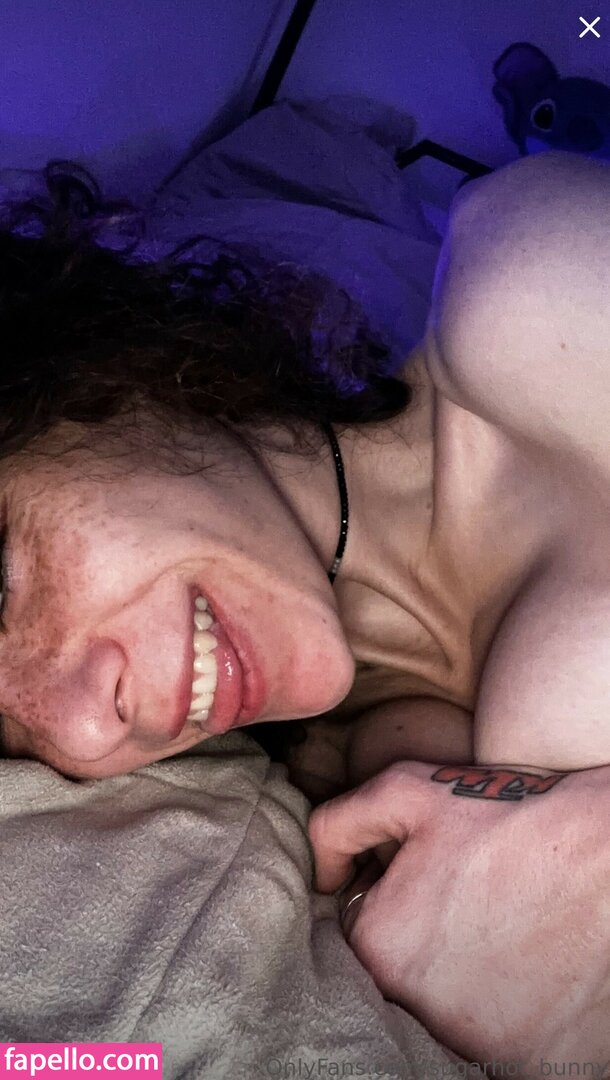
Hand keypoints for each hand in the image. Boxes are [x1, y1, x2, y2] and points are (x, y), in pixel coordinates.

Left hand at [308, 760, 609, 1071]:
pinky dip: (505, 1009)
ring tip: (502, 928)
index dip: (396, 899)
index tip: (436, 881)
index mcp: (379, 945)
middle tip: (472, 903)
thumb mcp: (407, 790)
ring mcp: (473, 1040)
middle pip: (398, 978)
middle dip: (424, 941)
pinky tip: (528, 964)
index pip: (361, 933)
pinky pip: (490, 1039)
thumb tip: (318, 875)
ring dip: (462, 979)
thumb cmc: (508, 815)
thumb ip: (337, 825)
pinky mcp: (525, 1061)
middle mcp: (416, 1006)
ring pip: (443, 1011)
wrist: (607, 851)